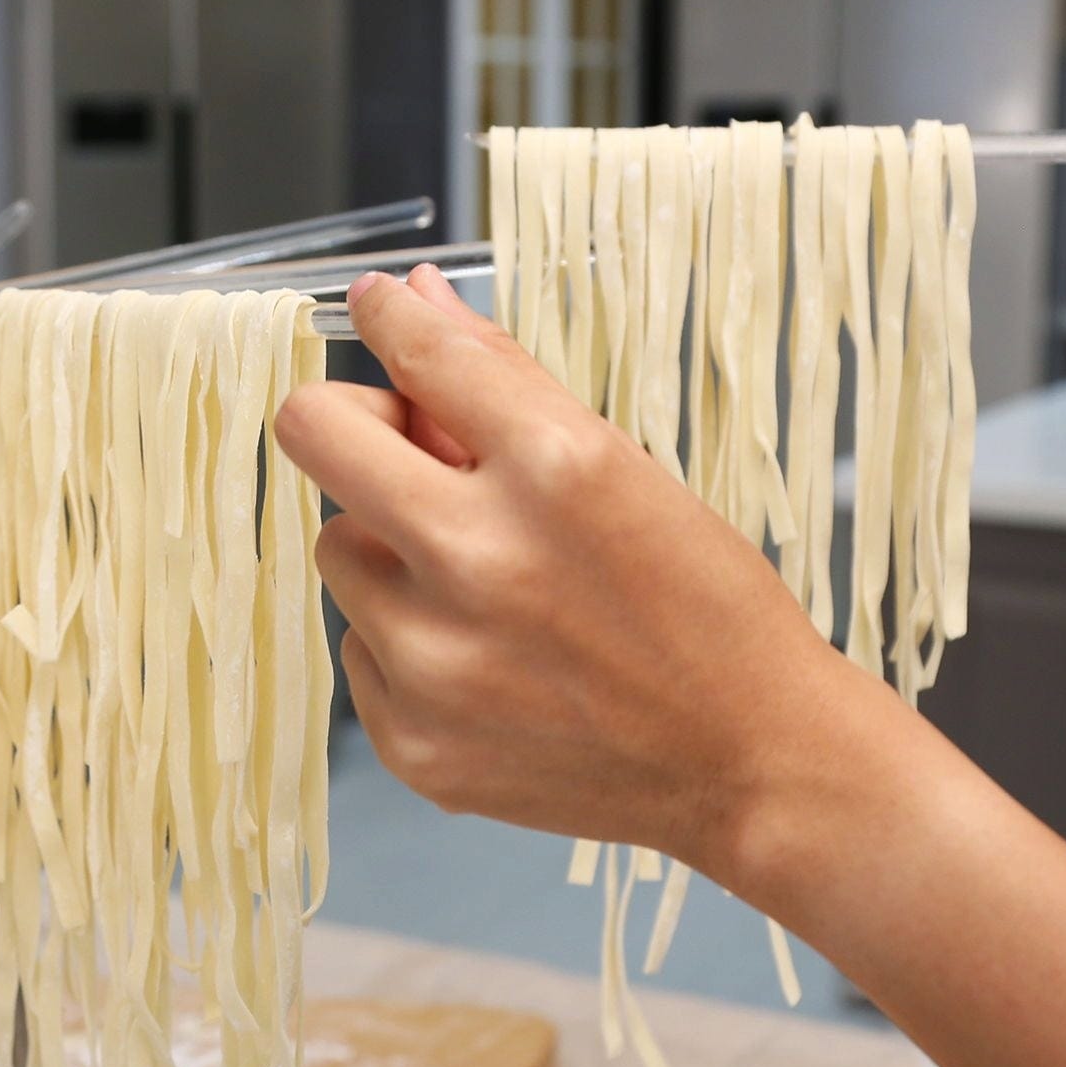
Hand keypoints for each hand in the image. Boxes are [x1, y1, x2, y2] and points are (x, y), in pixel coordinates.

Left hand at [273, 264, 864, 880]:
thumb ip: (503, 379)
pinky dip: (406, 641)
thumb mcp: (626, 470)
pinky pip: (357, 646)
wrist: (750, 765)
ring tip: (490, 588)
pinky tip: (491, 661)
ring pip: (337, 549)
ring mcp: (437, 664)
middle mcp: (480, 563)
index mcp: (555, 472)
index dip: (389, 320)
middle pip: (315, 435)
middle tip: (427, 464)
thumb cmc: (707, 616)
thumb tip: (411, 301)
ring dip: (394, 549)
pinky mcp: (414, 742)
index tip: (384, 314)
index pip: (413, 350)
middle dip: (364, 431)